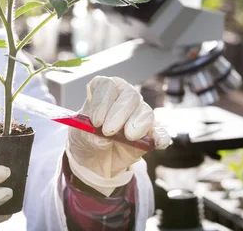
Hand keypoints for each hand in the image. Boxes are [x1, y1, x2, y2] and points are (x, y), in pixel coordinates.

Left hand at [66, 76, 170, 195]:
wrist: (93, 156)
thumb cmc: (86, 136)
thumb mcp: (81, 135)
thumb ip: (91, 135)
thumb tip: (105, 139)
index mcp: (105, 90)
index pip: (108, 85)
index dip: (102, 102)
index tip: (95, 121)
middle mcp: (124, 97)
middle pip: (130, 96)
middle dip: (119, 113)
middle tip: (108, 131)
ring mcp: (138, 114)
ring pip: (146, 111)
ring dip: (137, 124)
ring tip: (128, 137)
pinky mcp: (149, 132)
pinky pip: (160, 131)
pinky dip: (161, 136)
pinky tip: (158, 143)